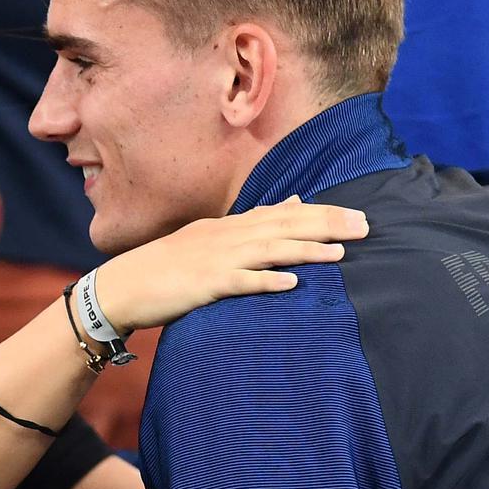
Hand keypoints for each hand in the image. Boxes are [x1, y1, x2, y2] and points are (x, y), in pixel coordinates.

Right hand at [94, 196, 368, 332]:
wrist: (124, 286)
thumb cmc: (167, 266)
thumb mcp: (210, 237)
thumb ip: (252, 223)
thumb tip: (294, 203)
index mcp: (228, 226)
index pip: (282, 214)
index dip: (320, 213)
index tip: (356, 215)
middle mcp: (225, 237)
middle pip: (282, 226)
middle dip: (324, 225)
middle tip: (364, 226)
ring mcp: (214, 260)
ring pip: (267, 250)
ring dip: (304, 251)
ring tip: (340, 253)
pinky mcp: (204, 285)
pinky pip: (239, 282)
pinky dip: (265, 281)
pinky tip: (291, 283)